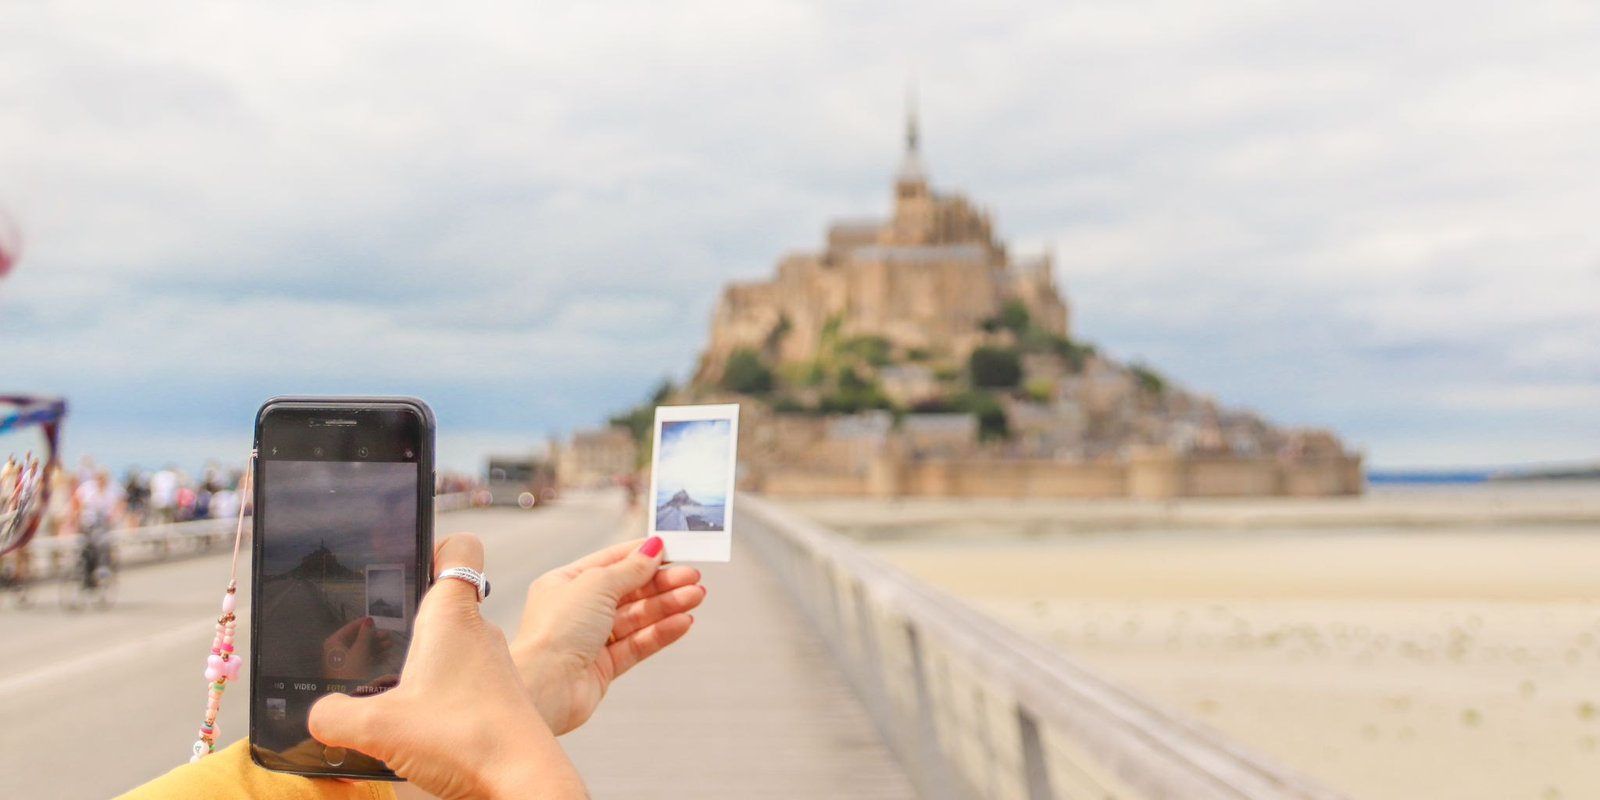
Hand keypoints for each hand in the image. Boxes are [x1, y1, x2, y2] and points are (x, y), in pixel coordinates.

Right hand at [309, 535, 584, 799]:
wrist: (521, 782)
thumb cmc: (467, 739)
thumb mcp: (377, 727)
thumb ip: (334, 716)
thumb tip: (317, 716)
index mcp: (452, 615)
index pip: (459, 548)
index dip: (436, 544)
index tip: (411, 557)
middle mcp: (478, 632)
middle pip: (447, 602)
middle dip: (410, 618)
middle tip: (377, 643)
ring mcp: (494, 665)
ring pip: (456, 647)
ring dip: (427, 665)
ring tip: (397, 695)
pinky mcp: (502, 699)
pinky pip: (467, 684)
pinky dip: (445, 698)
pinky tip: (425, 729)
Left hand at [321, 616, 395, 680]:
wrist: (347, 697)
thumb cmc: (351, 670)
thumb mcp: (360, 650)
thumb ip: (365, 634)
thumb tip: (369, 620)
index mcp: (334, 643)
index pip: (349, 628)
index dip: (363, 624)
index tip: (376, 620)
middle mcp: (336, 651)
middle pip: (356, 639)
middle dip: (373, 637)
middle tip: (387, 635)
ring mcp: (342, 662)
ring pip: (360, 650)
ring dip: (375, 647)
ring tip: (390, 645)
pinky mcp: (348, 672)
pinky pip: (361, 660)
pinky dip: (373, 657)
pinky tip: (385, 656)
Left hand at [512, 536, 705, 734]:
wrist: (545, 686)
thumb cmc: (556, 631)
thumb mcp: (597, 585)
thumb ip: (630, 568)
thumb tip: (652, 549)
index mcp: (565, 583)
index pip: (611, 562)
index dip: (643, 555)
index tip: (673, 549)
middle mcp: (577, 610)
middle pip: (629, 591)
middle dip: (662, 583)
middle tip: (693, 577)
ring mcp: (591, 640)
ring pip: (637, 618)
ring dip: (668, 605)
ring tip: (697, 596)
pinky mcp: (604, 667)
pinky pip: (639, 643)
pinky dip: (662, 632)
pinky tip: (684, 621)